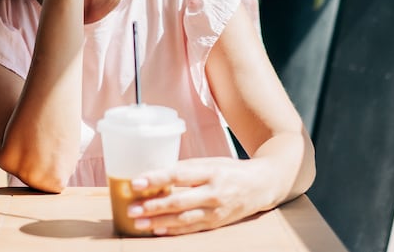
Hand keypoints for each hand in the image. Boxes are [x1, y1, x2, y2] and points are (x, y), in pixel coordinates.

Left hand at [125, 157, 270, 235]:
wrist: (261, 185)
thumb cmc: (229, 170)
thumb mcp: (209, 162)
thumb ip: (185, 168)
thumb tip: (154, 173)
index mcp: (210, 171)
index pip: (179, 175)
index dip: (156, 179)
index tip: (136, 182)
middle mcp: (213, 192)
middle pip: (179, 201)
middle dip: (153, 206)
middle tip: (132, 208)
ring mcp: (216, 211)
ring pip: (183, 219)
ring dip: (158, 221)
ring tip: (138, 223)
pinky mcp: (216, 223)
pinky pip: (191, 228)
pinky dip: (173, 230)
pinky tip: (157, 230)